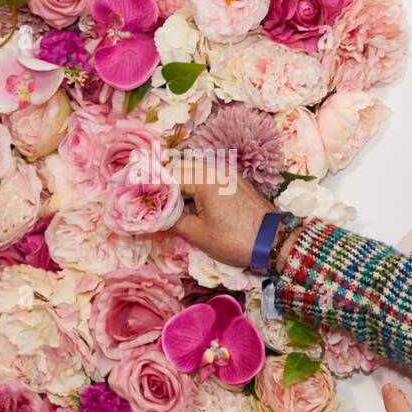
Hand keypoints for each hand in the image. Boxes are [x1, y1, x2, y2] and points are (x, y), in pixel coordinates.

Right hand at [157, 152, 276, 267]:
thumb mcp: (198, 234)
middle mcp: (217, 168)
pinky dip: (195, 186)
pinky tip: (187, 200)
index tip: (135, 197)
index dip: (149, 187)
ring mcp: (229, 174)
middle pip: (180, 169)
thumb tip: (151, 216)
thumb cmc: (236, 239)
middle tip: (147, 199)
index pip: (167, 175)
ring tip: (165, 202)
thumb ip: (171, 220)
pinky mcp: (237, 182)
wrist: (276, 242)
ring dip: (178, 184)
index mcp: (205, 178)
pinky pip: (209, 177)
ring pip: (194, 172)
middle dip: (162, 183)